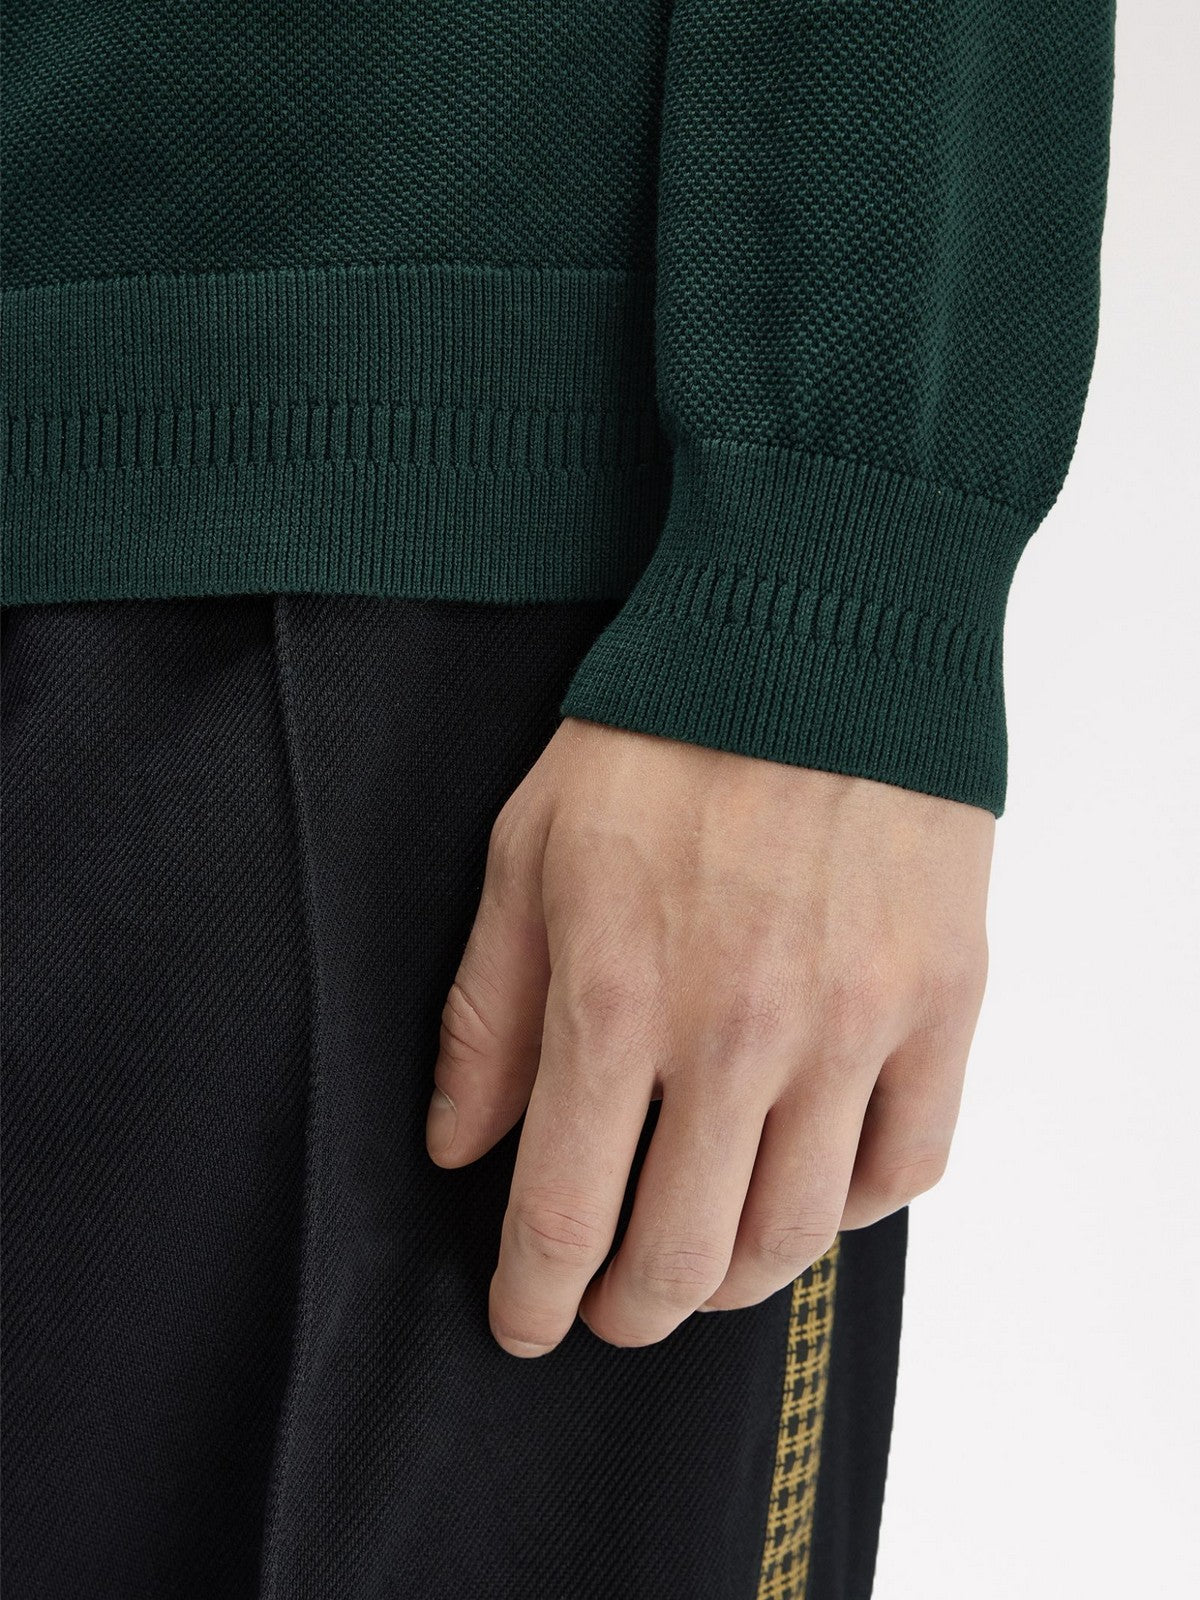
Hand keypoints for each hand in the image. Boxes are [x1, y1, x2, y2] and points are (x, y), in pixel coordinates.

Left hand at [427, 717, 993, 1355]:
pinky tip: (813, 1179)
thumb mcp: (527, 854)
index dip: (537, 1296)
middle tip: (612, 1306)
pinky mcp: (942, 1000)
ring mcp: (855, 1024)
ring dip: (738, 1275)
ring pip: (800, 1233)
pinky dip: (854, 1204)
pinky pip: (908, 1164)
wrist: (813, 635)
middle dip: (632, 1309)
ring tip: (703, 1259)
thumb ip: (490, 1014)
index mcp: (618, 998)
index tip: (527, 1325)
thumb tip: (459, 1147)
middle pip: (685, 1255)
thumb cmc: (657, 735)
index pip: (567, 1213)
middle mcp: (741, 1035)